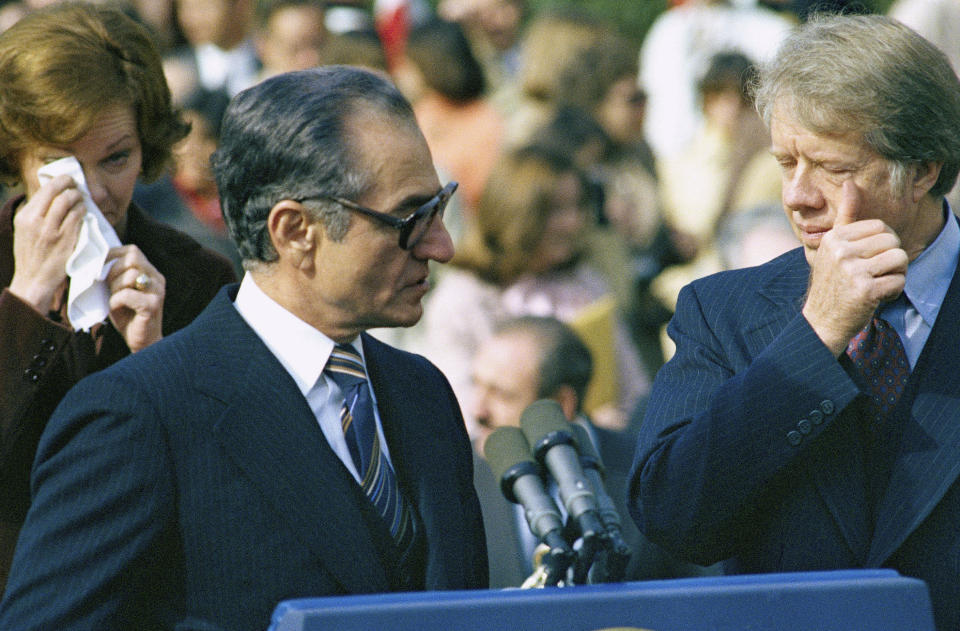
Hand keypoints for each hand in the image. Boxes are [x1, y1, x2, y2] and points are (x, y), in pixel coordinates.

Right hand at [7, 175, 84, 312]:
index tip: (67, 180)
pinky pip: (78, 217)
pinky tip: (84, 211)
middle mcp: (36, 221)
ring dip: (79, 197)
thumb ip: (36, 213)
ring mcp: (52, 230)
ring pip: (69, 202)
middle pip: (58, 192)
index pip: (44, 190)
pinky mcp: (66, 240)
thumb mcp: (25, 230)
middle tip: (77, 186)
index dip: (59, 181)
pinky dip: (83, 210)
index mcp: (24, 217)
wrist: (33, 280)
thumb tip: (52, 193)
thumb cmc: (31, 254)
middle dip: (71, 184)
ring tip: (82, 198)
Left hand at [105, 245, 165, 351]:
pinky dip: (116, 301)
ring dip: (114, 288)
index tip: (99, 263)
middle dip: (113, 270)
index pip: (133, 251)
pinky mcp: (152, 306)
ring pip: (130, 275)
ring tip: (114, 300)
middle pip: (132, 258)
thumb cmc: (128, 316)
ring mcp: (157, 292)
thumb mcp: (119, 291)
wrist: (142, 343)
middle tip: (106, 285)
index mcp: (151, 273)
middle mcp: (157, 280)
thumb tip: (95, 262)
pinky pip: (127, 295)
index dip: (113, 253)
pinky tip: (116, 309)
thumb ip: (114, 276)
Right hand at [802, 180, 907, 355]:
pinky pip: (898, 281)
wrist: (820, 321)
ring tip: (879, 283)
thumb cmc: (831, 283)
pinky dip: (893, 292)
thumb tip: (851, 183)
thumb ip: (845, 217)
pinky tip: (876, 298)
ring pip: (899, 259)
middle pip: (892, 241)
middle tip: (877, 273)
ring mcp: (852, 270)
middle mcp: (840, 251)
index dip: (884, 243)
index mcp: (834, 238)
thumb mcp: (833, 247)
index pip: (879, 226)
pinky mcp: (864, 290)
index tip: (871, 259)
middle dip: (892, 259)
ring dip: (896, 275)